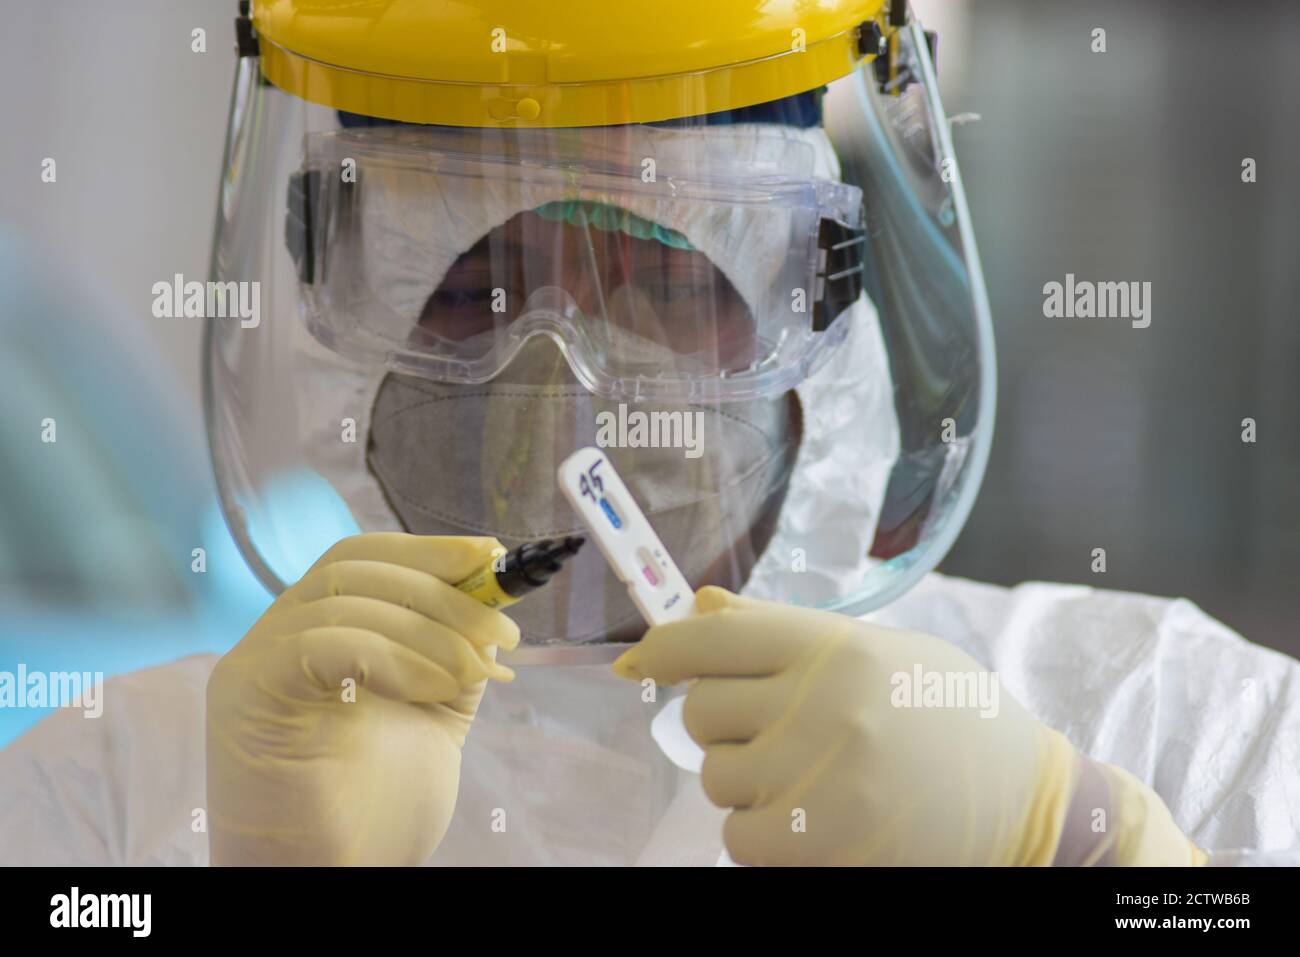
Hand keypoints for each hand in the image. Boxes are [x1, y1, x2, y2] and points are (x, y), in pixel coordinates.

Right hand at [206, 534, 517, 864]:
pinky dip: (391, 655)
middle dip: (443, 592)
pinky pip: (322, 643)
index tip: (493, 557)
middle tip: (502, 631)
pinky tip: (435, 687)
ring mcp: (254, 659)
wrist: (329, 880)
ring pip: (347, 600)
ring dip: (431, 630)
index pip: (364, 558)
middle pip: (357, 568)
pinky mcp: (246, 692)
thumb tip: (492, 605)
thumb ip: (450, 658)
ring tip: (480, 669)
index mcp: (315, 630)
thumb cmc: (372, 811)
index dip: (430, 550)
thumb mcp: (433, 717)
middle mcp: (275, 634)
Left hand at [613, 587, 1202, 866]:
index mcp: (833, 647)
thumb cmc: (946, 713)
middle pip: (700, 710)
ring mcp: (823, 777)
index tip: (641, 660)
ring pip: (716, 778)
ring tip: (802, 775)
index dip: (663, 647)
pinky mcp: (828, 841)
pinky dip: (760, 835)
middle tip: (769, 729)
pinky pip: (740, 838)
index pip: (712, 637)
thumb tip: (696, 608)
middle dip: (721, 723)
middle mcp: (822, 705)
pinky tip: (804, 819)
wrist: (1029, 800)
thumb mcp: (876, 651)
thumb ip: (783, 630)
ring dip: (742, 781)